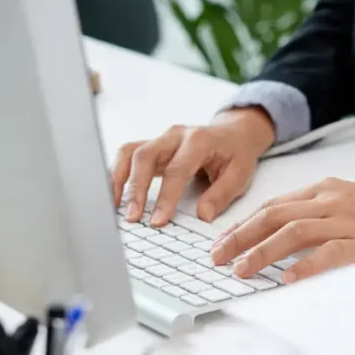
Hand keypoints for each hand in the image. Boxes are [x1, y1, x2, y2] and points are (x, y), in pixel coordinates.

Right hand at [111, 107, 275, 224]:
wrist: (234, 134)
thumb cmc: (236, 154)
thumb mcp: (240, 174)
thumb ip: (222, 194)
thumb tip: (203, 215)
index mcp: (199, 140)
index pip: (177, 169)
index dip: (165, 196)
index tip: (157, 220)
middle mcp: (176, 135)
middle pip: (146, 156)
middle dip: (136, 188)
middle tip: (132, 216)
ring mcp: (161, 139)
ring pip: (131, 152)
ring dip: (120, 179)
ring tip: (114, 206)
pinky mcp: (153, 146)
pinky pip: (128, 155)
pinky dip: (118, 174)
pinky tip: (115, 195)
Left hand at [211, 177, 354, 282]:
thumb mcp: (351, 202)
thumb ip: (318, 214)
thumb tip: (282, 238)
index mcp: (326, 190)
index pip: (273, 205)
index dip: (243, 224)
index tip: (222, 242)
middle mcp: (332, 202)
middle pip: (273, 215)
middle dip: (240, 236)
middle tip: (217, 257)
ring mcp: (349, 221)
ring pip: (293, 232)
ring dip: (262, 252)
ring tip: (241, 270)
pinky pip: (330, 254)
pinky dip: (306, 267)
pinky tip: (288, 280)